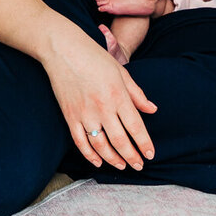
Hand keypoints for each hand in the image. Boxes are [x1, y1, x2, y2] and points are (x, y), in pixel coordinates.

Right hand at [45, 34, 156, 170]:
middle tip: (139, 165)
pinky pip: (80, 142)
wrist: (63, 49)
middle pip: (120, 140)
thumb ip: (137, 93)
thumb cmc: (94, 57)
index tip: (150, 154)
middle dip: (132, 156)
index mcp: (118, 95)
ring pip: (101, 145)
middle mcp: (102, 107)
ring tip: (123, 166)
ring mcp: (84, 114)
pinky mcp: (70, 116)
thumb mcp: (121, 71)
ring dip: (113, 159)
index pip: (135, 126)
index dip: (144, 143)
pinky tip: (98, 162)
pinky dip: (89, 155)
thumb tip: (152, 109)